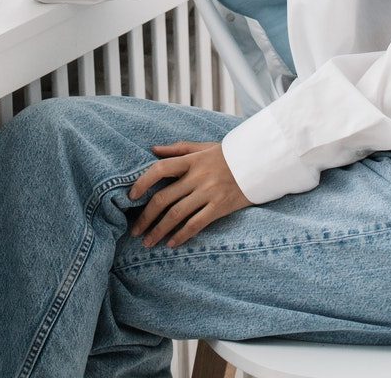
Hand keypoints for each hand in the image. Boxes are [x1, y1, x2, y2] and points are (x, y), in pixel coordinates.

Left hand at [128, 141, 251, 247]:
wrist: (259, 163)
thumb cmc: (227, 155)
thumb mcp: (202, 147)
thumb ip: (177, 149)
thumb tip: (152, 149)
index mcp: (191, 160)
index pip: (160, 169)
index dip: (142, 182)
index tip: (131, 196)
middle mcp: (197, 177)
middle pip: (164, 198)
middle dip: (146, 217)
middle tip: (135, 231)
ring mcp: (209, 193)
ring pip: (177, 214)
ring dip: (159, 230)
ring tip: (148, 242)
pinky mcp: (220, 207)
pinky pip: (196, 224)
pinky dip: (181, 235)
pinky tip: (171, 244)